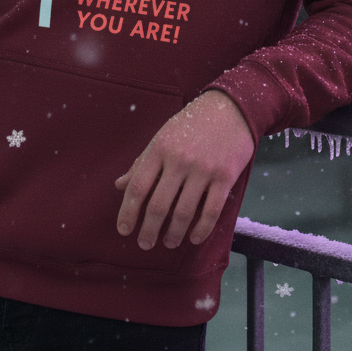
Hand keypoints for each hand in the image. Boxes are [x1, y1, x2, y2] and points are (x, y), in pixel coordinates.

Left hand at [115, 89, 253, 250]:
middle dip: (148, 230)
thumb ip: (142, 162)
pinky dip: (201, 230)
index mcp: (159, 148)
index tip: (124, 230)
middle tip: (145, 244)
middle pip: (158, 205)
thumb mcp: (163, 137)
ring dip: (174, 233)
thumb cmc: (192, 123)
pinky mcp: (225, 176)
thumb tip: (120, 185)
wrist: (231, 107)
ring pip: (183, 212)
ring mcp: (203, 168)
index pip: (137, 187)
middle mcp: (179, 159)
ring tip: (169, 242)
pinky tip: (193, 238)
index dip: (128, 212)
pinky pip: (211, 211)